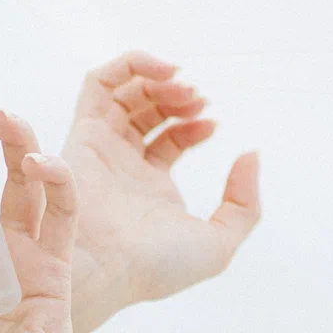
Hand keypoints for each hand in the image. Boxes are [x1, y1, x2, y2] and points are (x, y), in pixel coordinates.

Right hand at [0, 55, 259, 332]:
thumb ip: (244, 202)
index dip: (195, 123)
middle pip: (147, 112)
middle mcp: (124, 165)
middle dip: (177, 96)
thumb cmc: (156, 265)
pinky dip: (129, 66)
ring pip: (123, 94)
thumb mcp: (219, 242)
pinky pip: (97, 85)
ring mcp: (102, 148)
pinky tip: (162, 69)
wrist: (107, 267)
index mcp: (151, 188)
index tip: (213, 123)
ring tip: (182, 84)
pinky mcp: (83, 134)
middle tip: (198, 99)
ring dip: (156, 78)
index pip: (171, 139)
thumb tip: (250, 154)